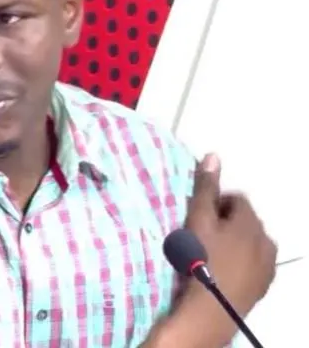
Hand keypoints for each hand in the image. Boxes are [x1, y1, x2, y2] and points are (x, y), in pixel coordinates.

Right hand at [177, 153, 276, 341]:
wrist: (209, 309)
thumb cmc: (200, 259)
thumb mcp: (197, 220)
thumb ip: (205, 189)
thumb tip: (213, 155)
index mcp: (250, 221)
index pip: (235, 199)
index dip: (215, 204)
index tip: (197, 217)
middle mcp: (266, 239)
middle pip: (244, 221)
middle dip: (225, 224)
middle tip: (200, 236)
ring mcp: (268, 264)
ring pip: (250, 243)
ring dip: (234, 243)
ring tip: (210, 255)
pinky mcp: (264, 283)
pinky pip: (254, 264)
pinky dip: (241, 262)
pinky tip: (222, 271)